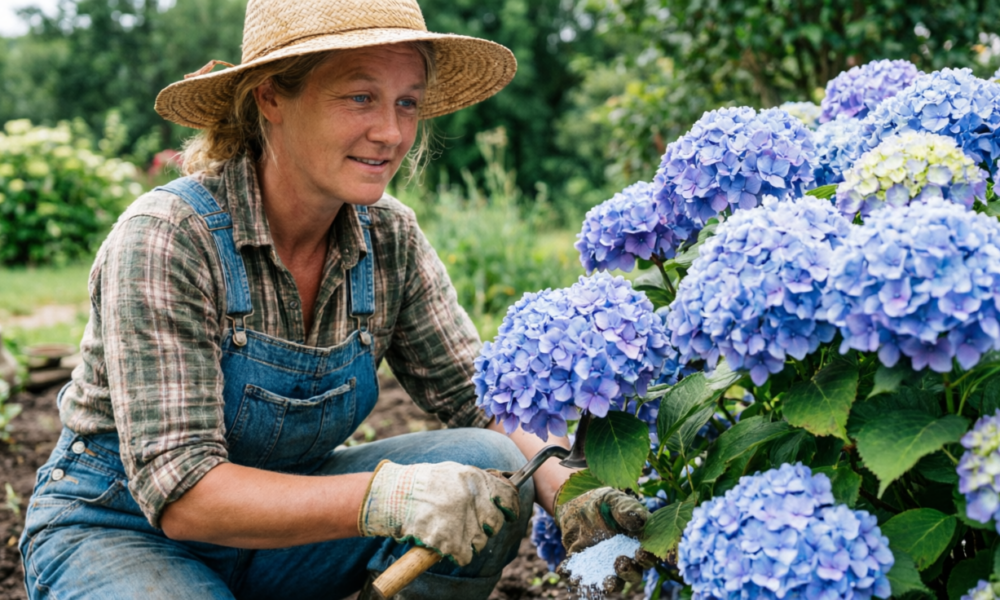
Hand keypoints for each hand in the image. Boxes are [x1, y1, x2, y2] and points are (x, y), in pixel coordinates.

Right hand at [357, 460, 519, 565]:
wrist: (392, 497)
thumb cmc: (419, 483)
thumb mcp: (451, 471)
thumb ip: (475, 480)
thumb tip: (498, 487)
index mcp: (474, 479)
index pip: (508, 495)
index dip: (510, 507)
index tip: (510, 513)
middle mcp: (472, 499)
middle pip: (496, 522)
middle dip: (486, 526)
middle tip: (469, 524)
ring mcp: (462, 521)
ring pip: (481, 541)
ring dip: (470, 541)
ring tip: (452, 532)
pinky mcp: (450, 542)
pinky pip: (465, 556)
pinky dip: (457, 555)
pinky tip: (446, 545)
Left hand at [554, 486, 655, 592]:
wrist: (576, 507)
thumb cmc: (601, 502)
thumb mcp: (613, 499)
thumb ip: (625, 508)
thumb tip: (638, 522)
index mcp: (639, 542)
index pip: (649, 554)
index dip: (648, 556)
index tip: (640, 552)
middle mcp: (627, 558)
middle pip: (635, 574)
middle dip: (629, 572)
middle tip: (620, 563)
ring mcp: (607, 566)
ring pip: (614, 582)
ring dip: (611, 584)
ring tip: (605, 581)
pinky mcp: (587, 569)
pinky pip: (584, 578)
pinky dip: (577, 578)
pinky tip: (568, 571)